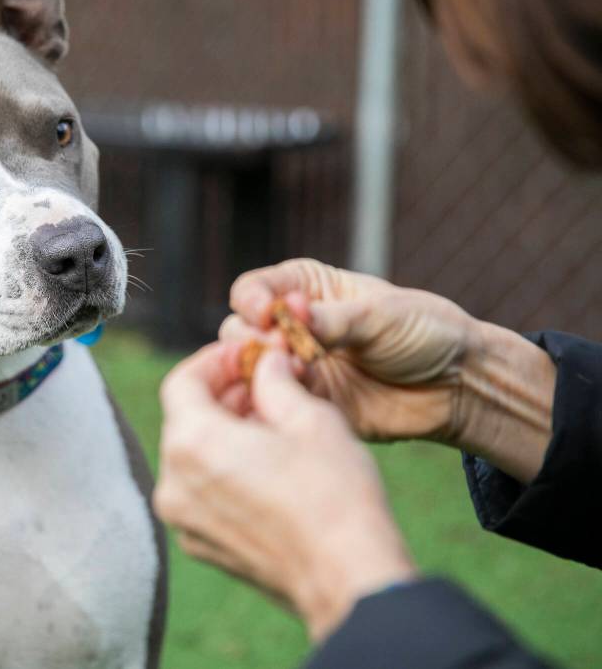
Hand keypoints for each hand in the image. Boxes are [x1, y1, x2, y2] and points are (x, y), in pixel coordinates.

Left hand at [154, 341, 415, 640]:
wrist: (348, 578)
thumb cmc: (334, 496)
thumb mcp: (310, 418)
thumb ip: (274, 381)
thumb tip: (265, 363)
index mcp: (193, 443)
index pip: (181, 382)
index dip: (213, 361)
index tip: (245, 357)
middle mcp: (174, 482)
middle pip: (184, 418)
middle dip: (220, 394)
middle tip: (263, 382)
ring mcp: (183, 519)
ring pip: (191, 455)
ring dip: (222, 431)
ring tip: (269, 422)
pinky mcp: (199, 544)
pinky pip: (200, 490)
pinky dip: (221, 467)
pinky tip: (263, 463)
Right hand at [224, 258, 554, 482]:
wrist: (456, 385)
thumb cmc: (423, 333)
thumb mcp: (379, 316)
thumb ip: (331, 319)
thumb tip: (288, 315)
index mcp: (305, 289)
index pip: (253, 290)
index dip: (252, 301)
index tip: (270, 314)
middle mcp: (291, 326)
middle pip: (238, 330)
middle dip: (255, 340)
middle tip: (289, 351)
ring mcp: (295, 367)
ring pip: (248, 369)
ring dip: (263, 372)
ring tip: (300, 374)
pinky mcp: (305, 404)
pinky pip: (271, 405)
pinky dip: (273, 403)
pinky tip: (293, 402)